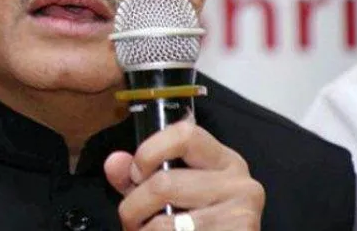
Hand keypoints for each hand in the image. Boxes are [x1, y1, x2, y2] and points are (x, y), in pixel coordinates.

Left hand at [104, 118, 264, 229]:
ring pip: (166, 221)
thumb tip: (114, 162)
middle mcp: (240, 182)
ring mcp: (242, 213)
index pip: (185, 134)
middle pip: (165, 183)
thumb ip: (136, 175)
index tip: (136, 174)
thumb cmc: (193, 224)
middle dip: (134, 207)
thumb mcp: (164, 193)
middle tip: (132, 219)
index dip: (150, 151)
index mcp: (222, 160)